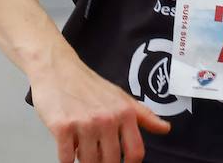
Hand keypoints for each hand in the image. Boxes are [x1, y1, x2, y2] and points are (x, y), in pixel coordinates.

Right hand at [30, 56, 170, 162]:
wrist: (57, 68)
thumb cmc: (87, 84)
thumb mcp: (120, 97)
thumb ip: (144, 115)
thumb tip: (165, 128)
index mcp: (124, 113)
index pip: (135, 152)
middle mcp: (107, 119)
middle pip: (111, 162)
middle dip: (103, 162)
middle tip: (96, 152)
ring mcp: (85, 124)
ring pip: (89, 162)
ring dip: (84, 158)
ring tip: (81, 144)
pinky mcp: (63, 127)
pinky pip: (67, 158)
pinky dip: (66, 157)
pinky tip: (68, 145)